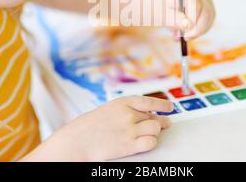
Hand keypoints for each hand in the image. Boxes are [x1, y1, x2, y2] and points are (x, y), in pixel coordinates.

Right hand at [38, 96, 173, 160]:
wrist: (76, 141)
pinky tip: (146, 143)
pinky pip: (150, 142)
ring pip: (155, 128)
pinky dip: (150, 143)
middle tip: (165, 123)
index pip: (149, 101)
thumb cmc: (87, 127)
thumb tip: (143, 114)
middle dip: (160, 121)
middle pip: (153, 116)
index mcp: (122, 102)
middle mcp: (128, 114)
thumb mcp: (107, 110)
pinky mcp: (129, 145)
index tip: (169, 107)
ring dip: (155, 132)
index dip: (162, 104)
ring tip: (152, 134)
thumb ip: (125, 111)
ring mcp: (130, 129)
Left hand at [106, 0, 215, 39]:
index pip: (199, 8)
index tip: (184, 36)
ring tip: (179, 36)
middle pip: (208, 14)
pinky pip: (205, 23)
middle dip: (197, 29)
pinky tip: (180, 35)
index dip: (193, 24)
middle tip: (182, 38)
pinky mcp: (202, 11)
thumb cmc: (151, 6)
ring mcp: (202, 2)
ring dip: (196, 31)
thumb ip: (173, 18)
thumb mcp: (159, 14)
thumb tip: (187, 24)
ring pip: (209, 20)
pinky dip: (195, 32)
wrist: (147, 2)